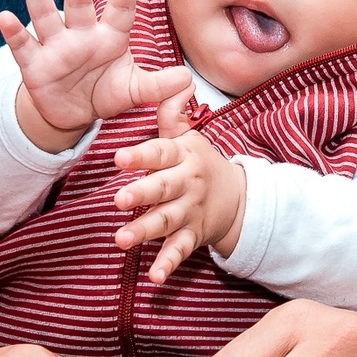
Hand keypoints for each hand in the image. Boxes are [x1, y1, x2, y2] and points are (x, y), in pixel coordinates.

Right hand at [0, 0, 191, 150]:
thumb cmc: (106, 91)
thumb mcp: (134, 90)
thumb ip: (158, 86)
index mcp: (110, 37)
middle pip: (79, 3)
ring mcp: (56, 47)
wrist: (74, 113)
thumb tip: (186, 80)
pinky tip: (5, 16)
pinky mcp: (34, 64)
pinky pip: (23, 46)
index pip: (120, 10)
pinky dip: (14, 32)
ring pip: (46, 15)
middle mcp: (81, 34)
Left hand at [113, 90, 245, 282]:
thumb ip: (172, 112)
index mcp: (182, 156)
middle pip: (162, 188)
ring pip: (166, 221)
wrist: (239, 198)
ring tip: (121, 240)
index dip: (140, 155)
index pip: (160, 153)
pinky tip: (153, 278)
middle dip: (141, 194)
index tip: (118, 158)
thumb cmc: (200, 162)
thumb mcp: (189, 136)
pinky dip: (167, 265)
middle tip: (117, 200)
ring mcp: (190, 211)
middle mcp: (186, 183)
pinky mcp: (192, 236)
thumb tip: (174, 78)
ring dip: (144, 231)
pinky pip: (180, 252)